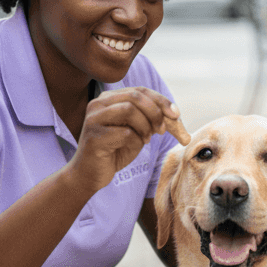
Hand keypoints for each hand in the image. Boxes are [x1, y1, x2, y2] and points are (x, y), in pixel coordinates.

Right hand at [67, 87, 186, 193]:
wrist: (90, 175)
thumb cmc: (115, 151)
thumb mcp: (138, 132)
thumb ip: (151, 120)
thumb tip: (175, 114)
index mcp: (109, 99)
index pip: (140, 90)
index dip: (161, 100)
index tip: (176, 115)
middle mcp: (98, 104)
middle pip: (136, 96)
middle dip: (156, 112)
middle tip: (163, 130)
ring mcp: (94, 119)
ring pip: (130, 110)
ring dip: (146, 126)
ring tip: (147, 140)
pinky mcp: (94, 136)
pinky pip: (125, 133)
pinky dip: (136, 141)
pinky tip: (134, 147)